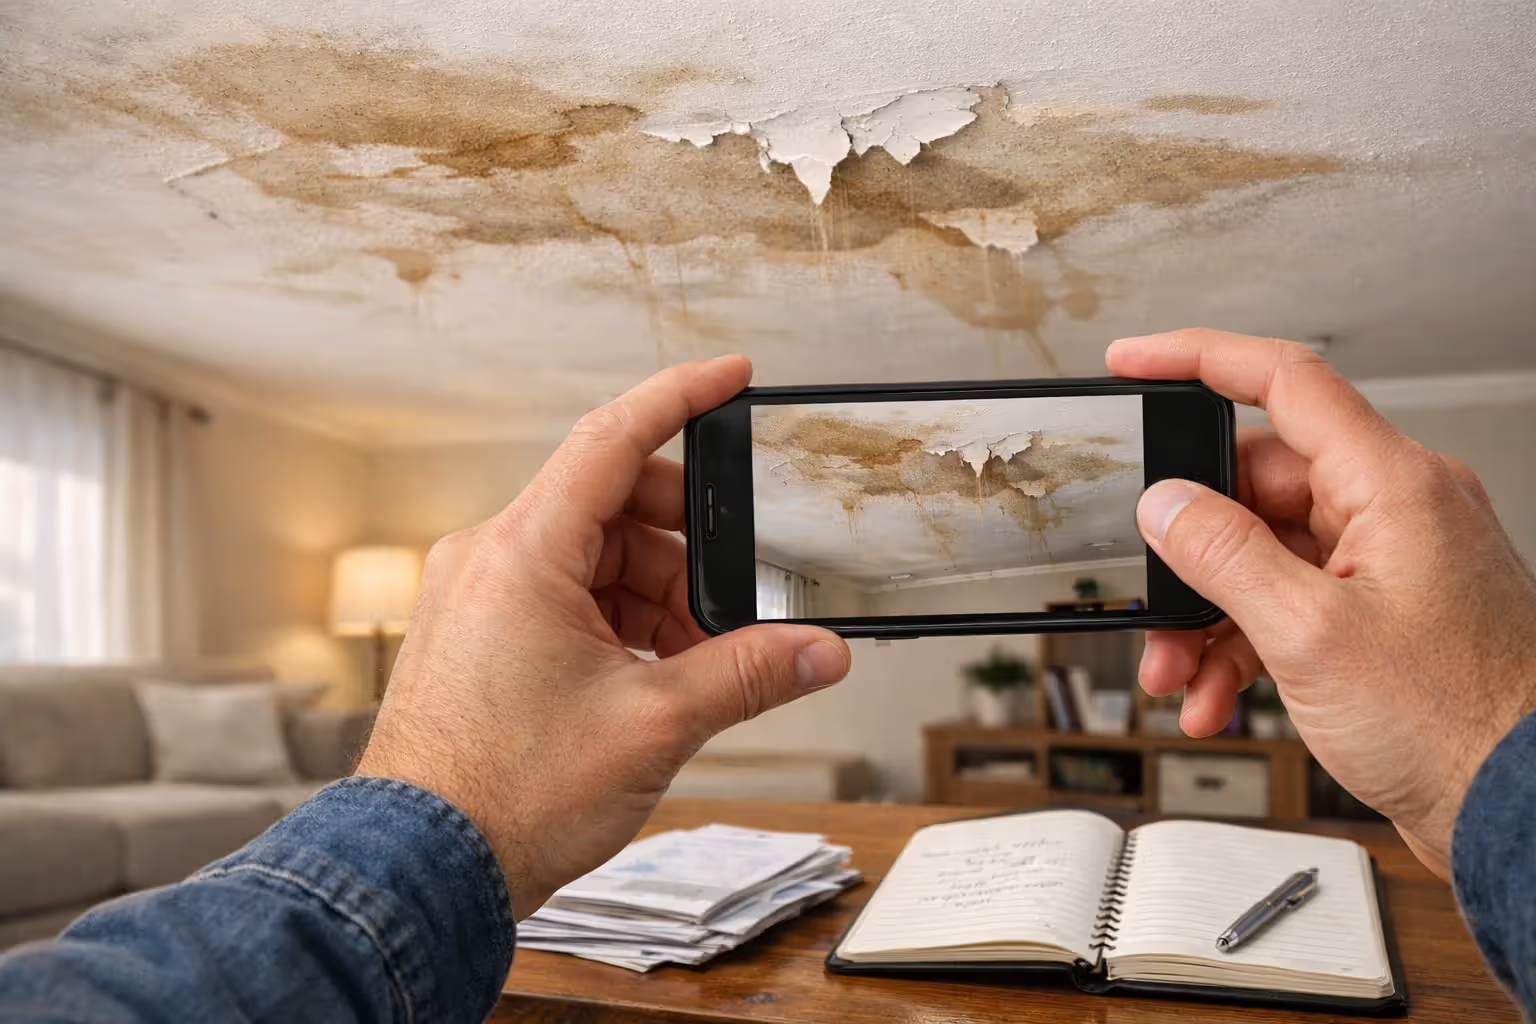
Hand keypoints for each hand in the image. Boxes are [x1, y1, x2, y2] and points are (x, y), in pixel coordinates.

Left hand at [354, 355, 850, 915]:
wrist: (422, 871)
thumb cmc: (505, 796)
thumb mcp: (655, 725)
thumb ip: (749, 674)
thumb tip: (820, 651)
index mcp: (524, 552)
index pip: (613, 437)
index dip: (682, 396)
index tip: (732, 375)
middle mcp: (490, 558)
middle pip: (614, 507)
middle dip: (688, 551)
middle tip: (734, 610)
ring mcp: (478, 597)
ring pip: (594, 560)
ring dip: (658, 599)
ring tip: (695, 669)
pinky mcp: (479, 635)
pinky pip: (565, 598)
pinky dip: (620, 625)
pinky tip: (655, 679)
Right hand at [1108, 329, 1535, 876]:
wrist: (1522, 812)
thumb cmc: (1459, 725)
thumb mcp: (1309, 635)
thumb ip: (1225, 556)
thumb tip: (1166, 504)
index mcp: (1393, 486)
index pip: (1284, 381)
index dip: (1199, 358)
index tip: (1134, 361)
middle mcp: (1395, 512)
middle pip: (1256, 487)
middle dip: (1188, 551)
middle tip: (1149, 598)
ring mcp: (1389, 565)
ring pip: (1264, 556)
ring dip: (1208, 617)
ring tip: (1178, 674)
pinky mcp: (1381, 616)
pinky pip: (1289, 605)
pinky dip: (1242, 646)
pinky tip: (1216, 696)